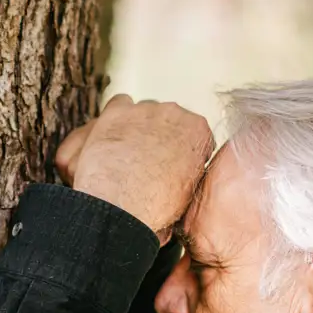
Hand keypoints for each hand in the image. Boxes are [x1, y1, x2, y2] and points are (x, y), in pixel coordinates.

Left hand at [55, 95, 213, 233]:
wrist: (122, 207)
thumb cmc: (154, 207)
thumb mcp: (187, 194)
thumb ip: (189, 172)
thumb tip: (182, 175)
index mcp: (197, 132)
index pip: (195, 132)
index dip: (183, 149)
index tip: (174, 161)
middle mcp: (174, 113)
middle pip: (169, 119)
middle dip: (160, 136)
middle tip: (149, 161)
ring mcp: (145, 109)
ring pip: (145, 111)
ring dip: (139, 128)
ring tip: (128, 154)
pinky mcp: (117, 110)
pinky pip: (120, 105)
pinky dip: (117, 118)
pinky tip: (115, 138)